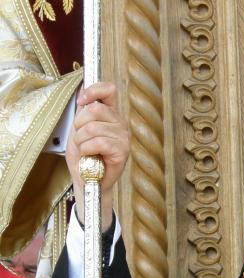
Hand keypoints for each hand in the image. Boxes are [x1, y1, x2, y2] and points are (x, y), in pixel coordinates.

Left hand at [65, 82, 129, 228]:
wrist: (86, 179)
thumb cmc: (84, 155)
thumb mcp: (79, 129)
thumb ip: (83, 112)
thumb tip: (83, 96)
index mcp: (111, 115)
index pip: (109, 90)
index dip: (93, 90)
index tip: (81, 102)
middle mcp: (120, 123)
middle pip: (94, 109)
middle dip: (79, 125)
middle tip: (81, 138)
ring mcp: (123, 137)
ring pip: (92, 127)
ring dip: (81, 141)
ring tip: (86, 150)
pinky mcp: (122, 151)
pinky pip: (98, 142)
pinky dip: (87, 150)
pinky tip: (90, 156)